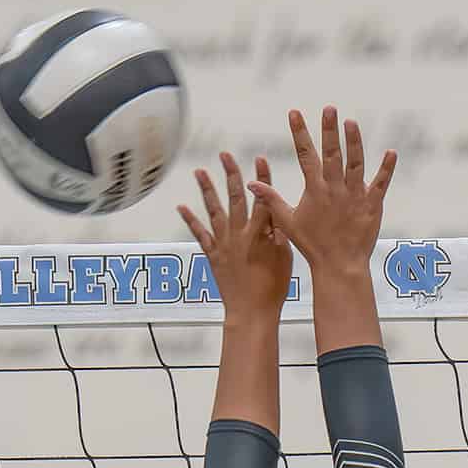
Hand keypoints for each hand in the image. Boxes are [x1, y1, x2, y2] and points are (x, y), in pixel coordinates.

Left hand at [178, 153, 291, 317]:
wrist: (252, 311)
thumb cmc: (272, 289)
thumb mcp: (285, 258)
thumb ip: (279, 234)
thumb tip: (277, 213)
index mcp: (259, 234)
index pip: (262, 199)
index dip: (262, 179)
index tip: (260, 161)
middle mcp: (239, 234)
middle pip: (235, 198)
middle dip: (231, 174)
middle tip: (225, 156)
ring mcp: (224, 243)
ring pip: (214, 210)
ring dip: (207, 190)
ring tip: (200, 172)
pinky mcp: (213, 255)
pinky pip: (200, 234)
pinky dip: (190, 220)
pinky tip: (182, 207)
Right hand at [248, 107, 396, 277]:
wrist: (339, 265)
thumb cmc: (312, 245)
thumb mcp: (287, 221)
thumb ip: (271, 199)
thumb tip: (251, 183)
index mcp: (315, 190)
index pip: (305, 156)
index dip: (299, 133)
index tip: (295, 112)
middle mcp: (335, 189)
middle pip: (332, 155)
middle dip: (329, 131)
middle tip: (330, 109)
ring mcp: (354, 196)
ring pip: (355, 164)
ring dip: (354, 143)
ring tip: (351, 123)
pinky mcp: (372, 205)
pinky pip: (381, 184)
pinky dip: (386, 169)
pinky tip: (391, 152)